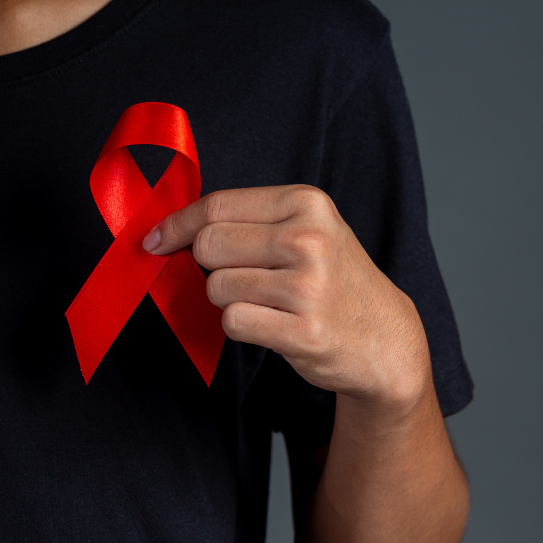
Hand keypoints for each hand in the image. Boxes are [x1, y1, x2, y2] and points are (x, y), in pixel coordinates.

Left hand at [142, 185, 430, 410]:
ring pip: (217, 287)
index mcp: (307, 203)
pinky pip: (233, 322)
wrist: (386, 338)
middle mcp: (309, 239)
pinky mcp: (303, 331)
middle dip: (208, 266)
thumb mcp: (309, 230)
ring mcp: (308, 286)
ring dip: (228, 300)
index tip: (155, 241)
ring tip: (267, 303)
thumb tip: (168, 230)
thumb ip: (251, 222)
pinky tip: (273, 324)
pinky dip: (241, 326)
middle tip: (238, 278)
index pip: (216, 206)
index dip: (177, 225)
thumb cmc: (336, 281)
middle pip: (209, 245)